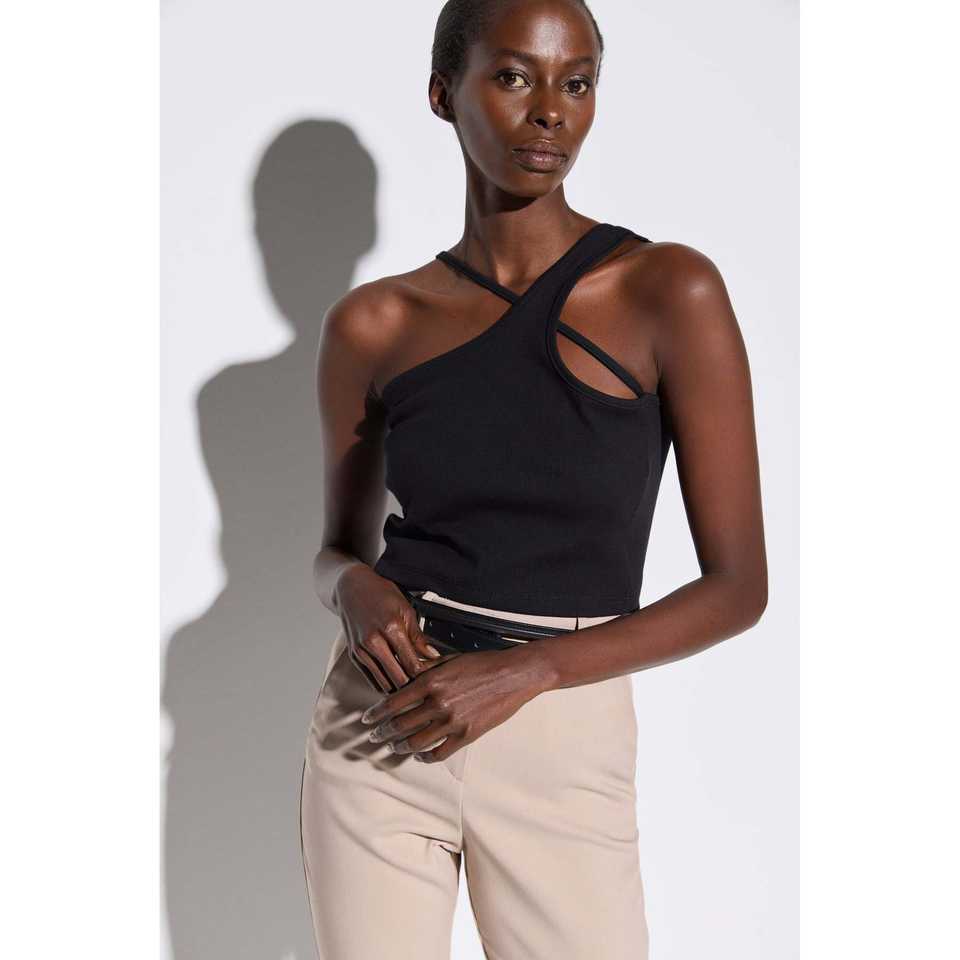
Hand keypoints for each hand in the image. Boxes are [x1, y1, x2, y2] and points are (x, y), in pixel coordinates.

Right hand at [334, 566, 445, 692]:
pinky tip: (397, 679)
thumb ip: (418, 637)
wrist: (351, 588)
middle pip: (399, 679)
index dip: (426, 675)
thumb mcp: (406, 610)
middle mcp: (373, 642)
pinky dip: (386, 683)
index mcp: (391, 628)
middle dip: (414, 685)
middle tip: (426, 684)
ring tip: (413, 684)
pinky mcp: (354, 656)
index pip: (412, 665)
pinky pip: (372, 680)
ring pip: (385, 684)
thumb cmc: (381, 595)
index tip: (434, 676)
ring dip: (399, 688)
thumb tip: (434, 656)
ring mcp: (361, 650)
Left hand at [359, 645, 548, 761]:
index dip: (376, 714)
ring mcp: (453, 721)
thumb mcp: (449, 660)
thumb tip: (405, 675)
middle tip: (375, 736)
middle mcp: (438, 703)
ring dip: (401, 746)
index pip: (393, 702)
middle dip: (383, 732)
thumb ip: (426, 670)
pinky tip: (420, 754)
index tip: (367, 719)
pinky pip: (439, 753)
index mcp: (431, 682)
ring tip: (394, 747)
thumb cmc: (482, 663)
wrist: (514, 674)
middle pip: (400, 725)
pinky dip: (425, 756)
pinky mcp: (467, 735)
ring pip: (416, 742)